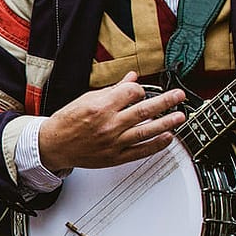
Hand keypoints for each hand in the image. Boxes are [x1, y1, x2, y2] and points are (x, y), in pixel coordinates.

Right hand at [36, 72, 184, 172]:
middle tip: (178, 96)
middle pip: (145, 110)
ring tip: (180, 116)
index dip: (140, 89)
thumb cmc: (68, 122)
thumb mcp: (87, 99)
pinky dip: (157, 144)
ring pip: (147, 131)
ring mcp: (114, 142)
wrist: (54, 145)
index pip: (132, 93)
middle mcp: (109, 125)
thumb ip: (113, 90)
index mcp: (101, 107)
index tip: (141, 90)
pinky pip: (141, 151)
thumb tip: (131, 79)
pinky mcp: (115, 157)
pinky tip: (167, 137)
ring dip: (167, 123)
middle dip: (166, 101)